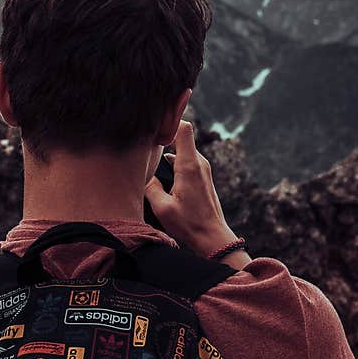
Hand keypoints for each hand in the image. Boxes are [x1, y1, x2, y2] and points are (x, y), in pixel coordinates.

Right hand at [145, 121, 250, 267]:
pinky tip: (164, 169)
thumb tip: (144, 174)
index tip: (154, 122)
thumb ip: (150, 186)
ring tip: (151, 154)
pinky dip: (176, 160)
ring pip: (184, 149)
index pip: (184, 128)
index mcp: (189, 166)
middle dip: (165, 135)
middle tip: (146, 139)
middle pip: (182, 135)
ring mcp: (203, 170)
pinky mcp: (203, 177)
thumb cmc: (189, 224)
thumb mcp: (162, 208)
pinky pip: (187, 160)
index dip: (170, 120)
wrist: (213, 238)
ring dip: (169, 149)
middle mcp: (199, 163)